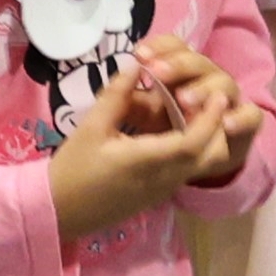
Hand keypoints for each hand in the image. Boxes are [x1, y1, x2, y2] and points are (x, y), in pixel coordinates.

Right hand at [47, 57, 236, 242]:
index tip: (217, 95)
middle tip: (214, 99)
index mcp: (146, 162)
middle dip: (218, 129)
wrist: (58, 211)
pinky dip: (194, 149)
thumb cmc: (73, 168)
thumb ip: (117, 95)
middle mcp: (161, 180)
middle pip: (207, 157)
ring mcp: (161, 191)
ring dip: (207, 139)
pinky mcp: (157, 195)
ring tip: (198, 109)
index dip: (209, 119)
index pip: (191, 143)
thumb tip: (137, 64)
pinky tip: (179, 128)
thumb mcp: (91, 126)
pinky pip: (186, 171)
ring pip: (199, 166)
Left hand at [132, 34, 262, 182]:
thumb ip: (129, 99)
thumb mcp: (144, 116)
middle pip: (199, 62)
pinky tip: (226, 124)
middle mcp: (208, 79)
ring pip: (224, 85)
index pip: (175, 47)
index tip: (138, 54)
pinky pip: (252, 117)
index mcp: (182, 72)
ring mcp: (229, 101)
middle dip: (178, 65)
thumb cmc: (169, 130)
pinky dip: (242, 119)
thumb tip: (119, 78)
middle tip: (157, 72)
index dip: (160, 46)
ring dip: (205, 89)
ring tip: (184, 101)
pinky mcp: (246, 125)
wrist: (202, 158)